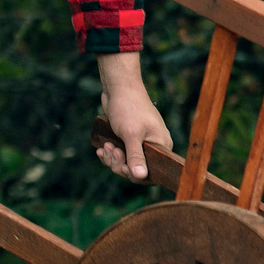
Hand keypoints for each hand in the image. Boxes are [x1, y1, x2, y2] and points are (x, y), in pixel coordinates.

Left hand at [93, 52, 171, 181]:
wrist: (119, 87)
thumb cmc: (129, 107)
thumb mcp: (131, 134)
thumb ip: (136, 157)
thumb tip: (140, 176)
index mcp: (161, 146)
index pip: (152, 173)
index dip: (135, 174)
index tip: (122, 167)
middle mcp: (154, 146)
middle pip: (136, 169)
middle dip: (120, 164)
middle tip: (112, 151)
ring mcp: (141, 142)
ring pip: (126, 162)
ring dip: (113, 158)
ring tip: (106, 147)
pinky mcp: (130, 138)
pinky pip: (121, 153)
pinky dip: (111, 153)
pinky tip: (102, 149)